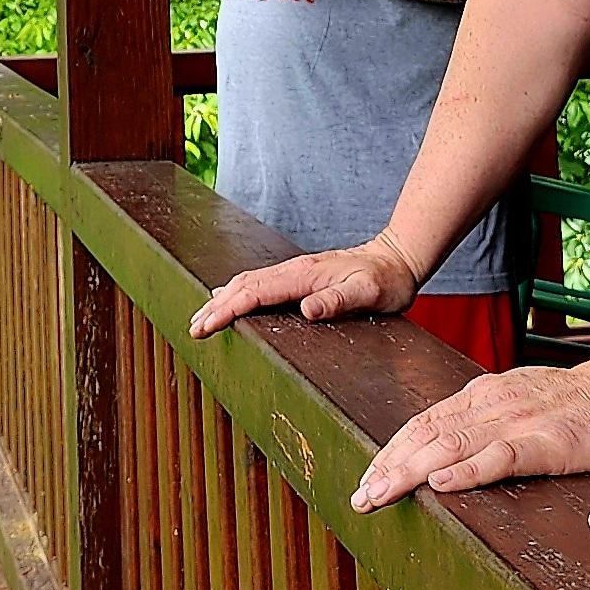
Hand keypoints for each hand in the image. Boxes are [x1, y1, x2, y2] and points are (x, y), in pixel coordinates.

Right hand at [189, 232, 415, 337]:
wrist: (396, 260)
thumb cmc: (384, 280)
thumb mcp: (367, 293)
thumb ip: (337, 301)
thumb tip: (306, 309)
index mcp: (302, 275)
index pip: (255, 293)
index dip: (228, 310)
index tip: (207, 326)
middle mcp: (293, 270)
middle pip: (243, 286)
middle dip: (215, 307)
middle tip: (194, 329)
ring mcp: (295, 272)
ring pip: (248, 283)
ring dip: (223, 299)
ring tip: (202, 317)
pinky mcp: (299, 276)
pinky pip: (260, 283)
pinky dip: (238, 292)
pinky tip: (231, 299)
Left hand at [347, 350, 589, 511]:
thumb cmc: (578, 405)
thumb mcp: (519, 405)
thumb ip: (483, 423)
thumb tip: (442, 454)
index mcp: (483, 396)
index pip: (423, 423)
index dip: (390, 451)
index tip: (365, 479)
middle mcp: (493, 404)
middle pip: (428, 435)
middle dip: (388, 467)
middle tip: (360, 497)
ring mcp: (519, 421)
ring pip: (453, 445)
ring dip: (410, 471)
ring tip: (381, 493)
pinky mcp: (548, 441)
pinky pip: (501, 456)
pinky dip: (468, 470)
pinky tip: (442, 484)